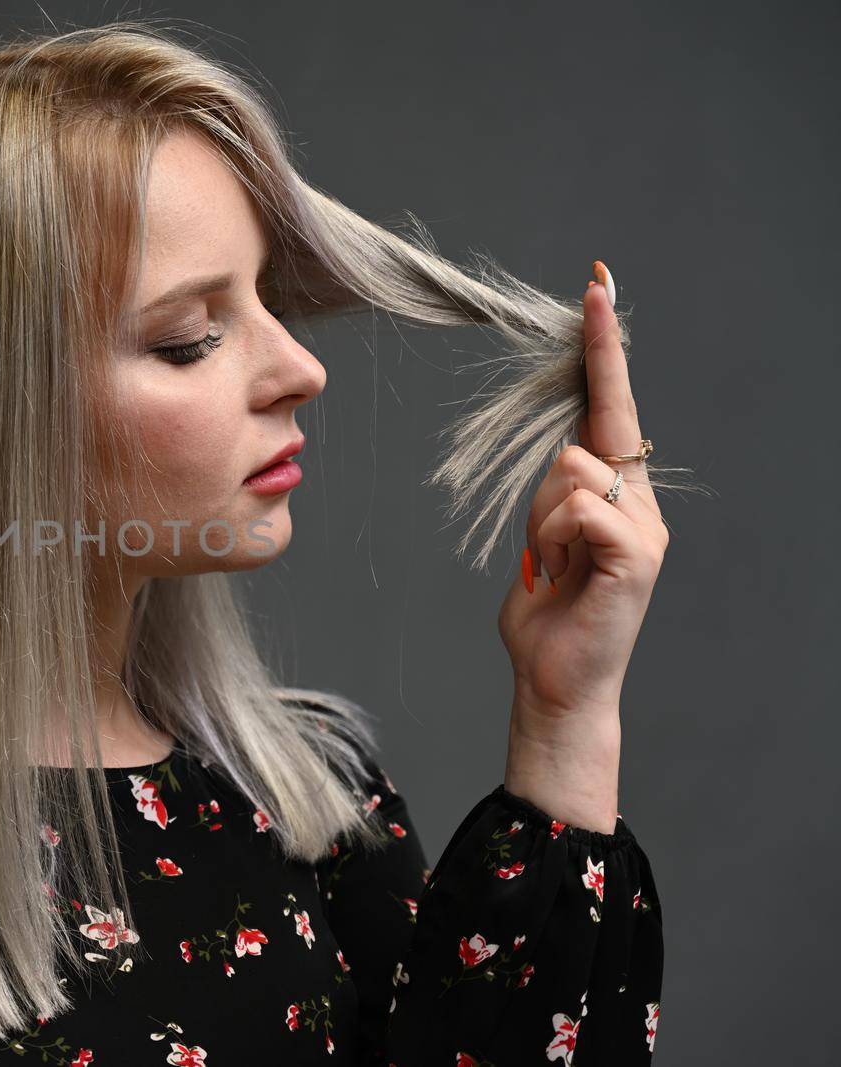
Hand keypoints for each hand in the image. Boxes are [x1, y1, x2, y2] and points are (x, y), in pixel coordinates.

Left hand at [496, 261, 669, 830]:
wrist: (555, 679)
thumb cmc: (546, 611)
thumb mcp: (542, 537)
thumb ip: (555, 490)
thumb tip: (564, 448)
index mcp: (619, 492)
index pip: (611, 406)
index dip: (602, 350)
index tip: (596, 289)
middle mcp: (642, 502)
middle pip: (597, 425)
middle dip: (575, 418)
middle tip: (564, 449)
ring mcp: (645, 529)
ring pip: (573, 466)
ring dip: (541, 515)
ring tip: (550, 562)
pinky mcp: (637, 557)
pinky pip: (580, 506)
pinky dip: (553, 535)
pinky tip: (558, 570)